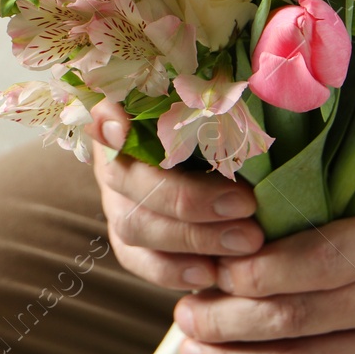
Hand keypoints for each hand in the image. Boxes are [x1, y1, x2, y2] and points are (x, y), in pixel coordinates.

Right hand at [88, 102, 264, 289]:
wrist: (241, 164)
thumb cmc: (237, 120)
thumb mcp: (231, 101)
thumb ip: (225, 94)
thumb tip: (248, 78)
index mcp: (131, 112)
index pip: (105, 112)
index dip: (108, 123)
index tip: (122, 126)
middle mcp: (114, 155)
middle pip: (125, 179)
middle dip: (187, 199)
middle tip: (246, 205)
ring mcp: (117, 200)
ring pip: (131, 224)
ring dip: (190, 238)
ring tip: (246, 242)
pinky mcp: (130, 238)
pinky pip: (137, 260)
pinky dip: (172, 271)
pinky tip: (210, 275)